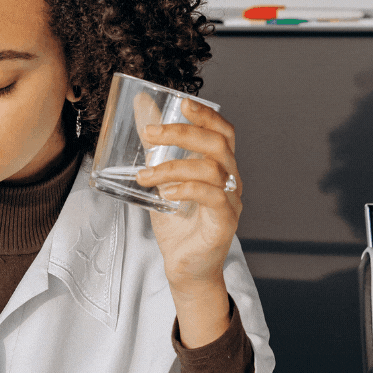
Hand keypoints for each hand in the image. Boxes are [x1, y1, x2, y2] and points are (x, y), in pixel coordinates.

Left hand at [134, 98, 242, 347]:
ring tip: (145, 175)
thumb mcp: (161, 182)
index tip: (182, 103)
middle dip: (183, 133)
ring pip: (211, 169)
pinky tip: (165, 193)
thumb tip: (141, 113)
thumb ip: (154, 150)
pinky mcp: (225, 222)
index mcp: (220, 168)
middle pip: (218, 143)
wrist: (185, 269)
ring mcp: (231, 201)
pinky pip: (212, 197)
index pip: (223, 132)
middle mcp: (231, 181)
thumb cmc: (177, 227)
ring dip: (173, 166)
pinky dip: (186, 190)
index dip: (206, 115)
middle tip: (151, 132)